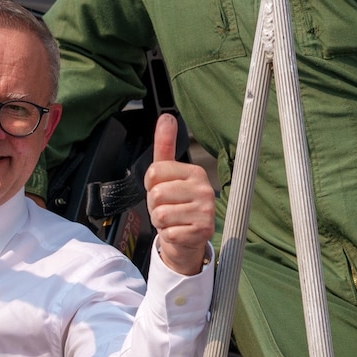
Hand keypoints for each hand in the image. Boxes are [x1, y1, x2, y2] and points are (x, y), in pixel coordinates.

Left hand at [144, 113, 214, 275]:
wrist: (188, 239)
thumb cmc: (175, 203)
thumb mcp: (167, 173)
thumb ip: (165, 145)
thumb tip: (166, 117)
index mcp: (195, 172)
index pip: (154, 172)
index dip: (151, 185)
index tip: (163, 190)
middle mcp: (204, 189)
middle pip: (157, 194)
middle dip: (155, 205)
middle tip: (168, 208)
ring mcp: (206, 211)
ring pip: (160, 214)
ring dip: (160, 221)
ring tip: (173, 220)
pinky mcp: (203, 231)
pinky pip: (168, 232)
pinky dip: (168, 235)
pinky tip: (178, 231)